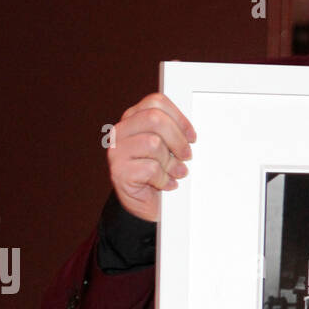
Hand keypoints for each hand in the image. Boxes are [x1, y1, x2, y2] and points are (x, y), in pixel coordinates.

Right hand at [107, 93, 196, 222]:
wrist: (145, 205)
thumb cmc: (158, 174)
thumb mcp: (166, 148)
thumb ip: (171, 133)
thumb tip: (190, 133)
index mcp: (132, 119)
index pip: (156, 103)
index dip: (179, 118)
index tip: (191, 136)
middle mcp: (120, 131)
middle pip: (155, 119)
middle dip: (177, 139)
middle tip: (186, 156)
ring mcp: (117, 151)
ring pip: (153, 144)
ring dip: (171, 163)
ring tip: (175, 173)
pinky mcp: (119, 172)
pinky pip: (151, 168)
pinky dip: (164, 179)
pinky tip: (165, 184)